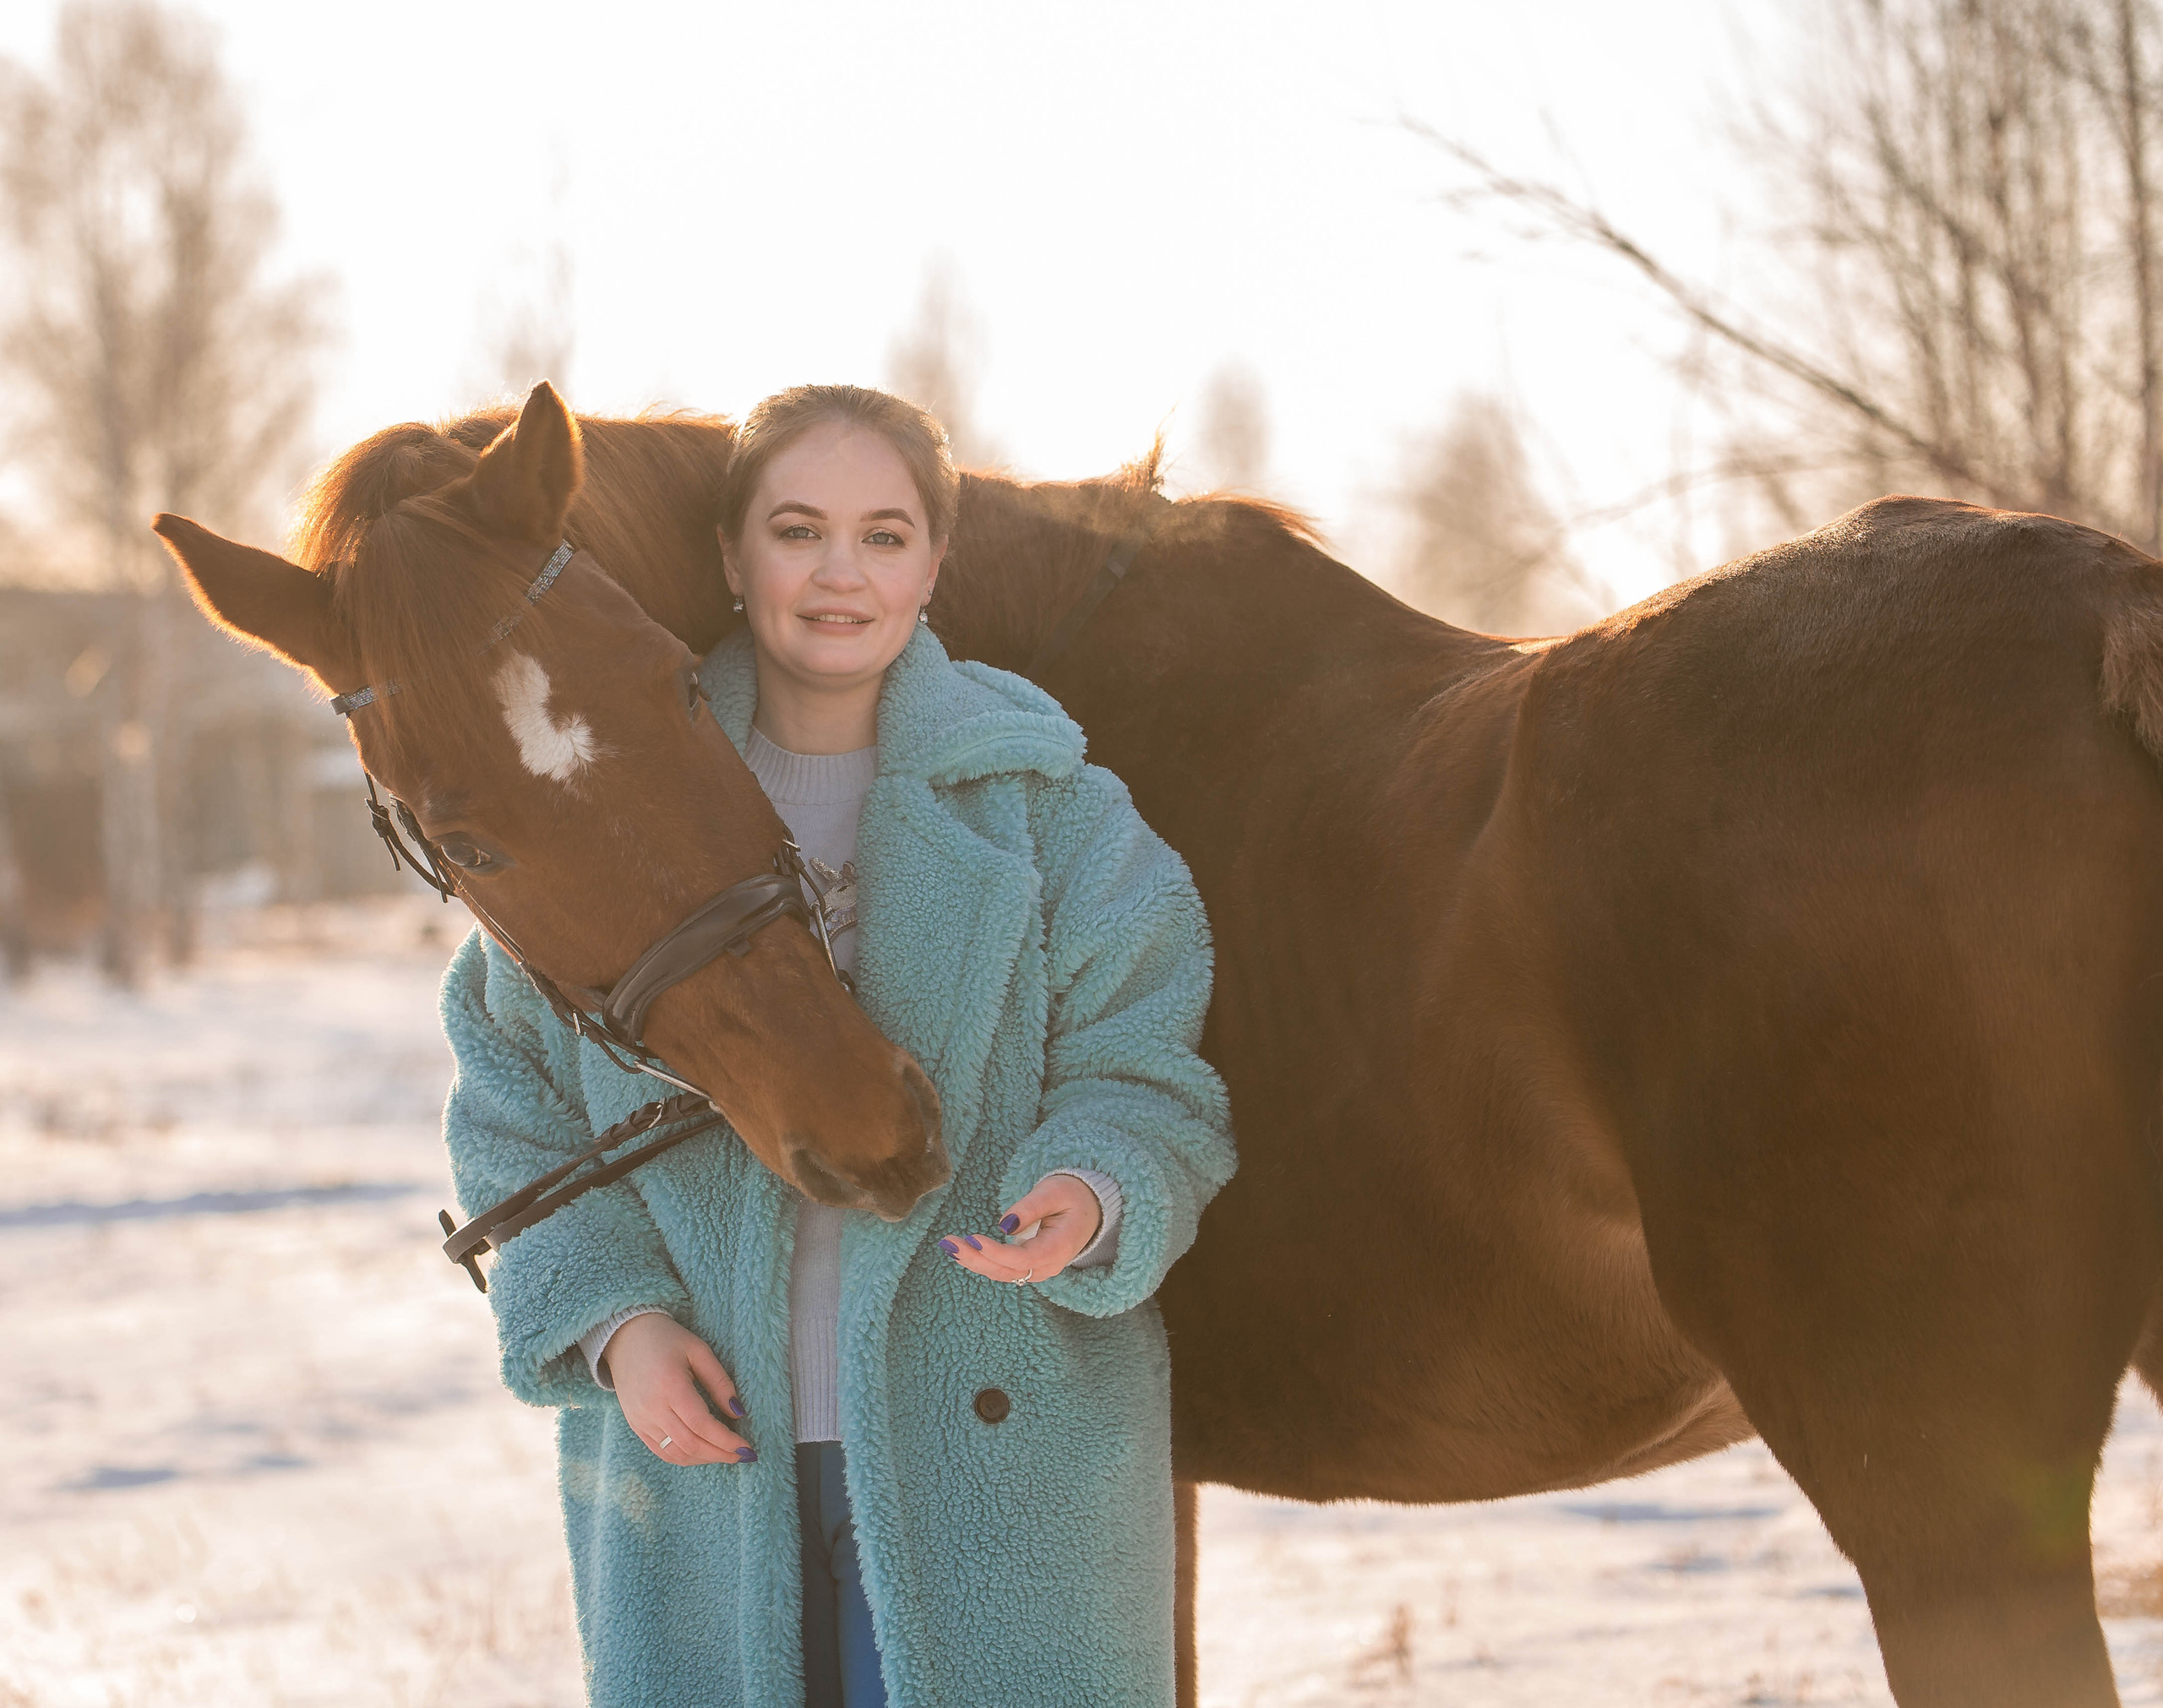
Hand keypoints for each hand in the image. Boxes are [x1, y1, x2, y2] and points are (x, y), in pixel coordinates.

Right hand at [603, 1313, 755, 1466]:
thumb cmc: (667, 1339)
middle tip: (742, 1454)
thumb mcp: (699, 1350)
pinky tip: (702, 1453)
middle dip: (720, 1454)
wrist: (626, 1338)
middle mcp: (652, 1407)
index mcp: (670, 1385)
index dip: (726, 1441)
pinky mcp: (635, 1425)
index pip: (701, 1425)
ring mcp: (641, 1419)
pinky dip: (684, 1457)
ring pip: (676, 1453)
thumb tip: (738, 1413)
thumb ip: (720, 1382)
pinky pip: (661, 1451)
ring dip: (704, 1459)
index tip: (746, 1447)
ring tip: (725, 1454)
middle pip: (690, 1444)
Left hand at [939, 1174, 1101, 1286]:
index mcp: (1059, 1247)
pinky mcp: (1029, 1266)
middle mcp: (1048, 1265)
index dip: (996, 1252)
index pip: (1024, 1258)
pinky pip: (1003, 1269)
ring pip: (1002, 1274)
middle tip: (949, 1243)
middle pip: (1007, 1271)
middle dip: (975, 1258)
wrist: (1090, 1210)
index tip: (972, 1238)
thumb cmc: (1073, 1196)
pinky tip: (962, 1250)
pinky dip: (982, 1261)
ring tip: (948, 1245)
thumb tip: (1004, 1224)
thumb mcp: (1054, 1192)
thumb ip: (1030, 1207)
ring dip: (974, 1261)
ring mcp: (1038, 1270)